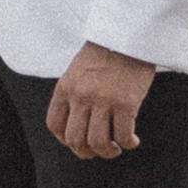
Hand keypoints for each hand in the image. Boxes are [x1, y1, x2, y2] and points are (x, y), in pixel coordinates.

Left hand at [46, 41, 156, 161]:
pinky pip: (123, 136)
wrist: (128, 35)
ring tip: (116, 148)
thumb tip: (79, 123)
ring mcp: (102, 100)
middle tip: (98, 151)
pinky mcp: (125, 103)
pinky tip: (132, 140)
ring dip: (108, 152)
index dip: (65, 140)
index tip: (78, 143)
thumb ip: (74, 93)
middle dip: (86, 152)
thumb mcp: (77, 71)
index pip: (55, 125)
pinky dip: (128, 143)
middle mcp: (80, 96)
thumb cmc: (105, 53)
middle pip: (76, 139)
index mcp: (65, 88)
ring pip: (99, 143)